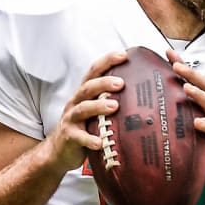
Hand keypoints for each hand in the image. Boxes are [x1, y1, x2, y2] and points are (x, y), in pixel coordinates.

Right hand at [43, 50, 126, 171]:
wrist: (59, 150)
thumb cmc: (85, 126)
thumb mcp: (96, 110)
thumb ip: (112, 99)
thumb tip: (144, 93)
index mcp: (85, 93)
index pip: (94, 71)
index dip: (107, 61)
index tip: (123, 55)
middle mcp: (77, 102)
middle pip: (88, 87)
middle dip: (104, 83)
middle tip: (121, 83)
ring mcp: (71, 119)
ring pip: (83, 109)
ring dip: (98, 106)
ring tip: (114, 106)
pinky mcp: (69, 136)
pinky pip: (79, 137)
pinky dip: (89, 139)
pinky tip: (100, 142)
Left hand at [167, 50, 204, 189]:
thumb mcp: (196, 135)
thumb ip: (181, 126)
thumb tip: (152, 123)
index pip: (194, 82)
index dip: (183, 67)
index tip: (168, 53)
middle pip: (204, 87)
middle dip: (190, 74)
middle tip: (176, 65)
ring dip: (199, 95)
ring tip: (186, 88)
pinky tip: (198, 122)